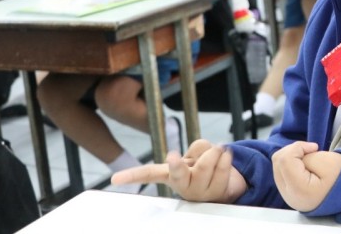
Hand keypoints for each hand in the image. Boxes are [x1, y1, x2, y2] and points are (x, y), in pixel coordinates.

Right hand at [110, 139, 246, 202]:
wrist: (223, 188)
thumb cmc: (202, 168)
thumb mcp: (194, 155)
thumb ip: (198, 149)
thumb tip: (212, 152)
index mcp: (170, 176)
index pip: (148, 174)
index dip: (131, 176)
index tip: (115, 180)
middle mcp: (182, 185)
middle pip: (177, 172)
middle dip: (176, 164)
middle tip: (173, 156)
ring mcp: (199, 191)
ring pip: (208, 157)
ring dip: (214, 150)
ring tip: (216, 154)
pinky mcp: (217, 192)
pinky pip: (223, 162)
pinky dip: (226, 155)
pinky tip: (225, 158)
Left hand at [272, 141, 340, 211]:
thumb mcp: (327, 161)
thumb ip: (306, 155)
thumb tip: (293, 154)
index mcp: (299, 189)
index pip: (285, 159)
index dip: (298, 147)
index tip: (315, 148)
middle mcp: (289, 195)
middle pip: (278, 161)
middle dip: (293, 150)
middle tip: (311, 152)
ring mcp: (287, 195)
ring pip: (277, 165)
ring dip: (292, 156)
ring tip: (309, 159)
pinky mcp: (288, 192)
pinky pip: (281, 171)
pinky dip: (291, 163)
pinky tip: (305, 165)